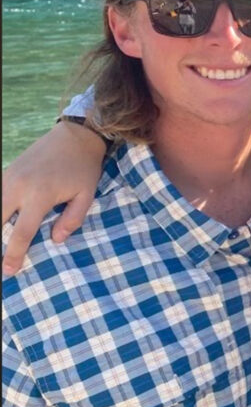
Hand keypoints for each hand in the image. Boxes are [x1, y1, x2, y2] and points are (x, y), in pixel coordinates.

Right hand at [2, 121, 105, 274]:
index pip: (21, 232)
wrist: (76, 135)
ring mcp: (9, 176)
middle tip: (2, 262)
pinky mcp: (7, 171)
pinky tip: (4, 220)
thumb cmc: (84, 167)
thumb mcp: (86, 195)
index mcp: (40, 195)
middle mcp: (19, 186)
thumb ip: (72, 220)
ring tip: (3, 242)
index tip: (9, 271)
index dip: (14, 254)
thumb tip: (56, 240)